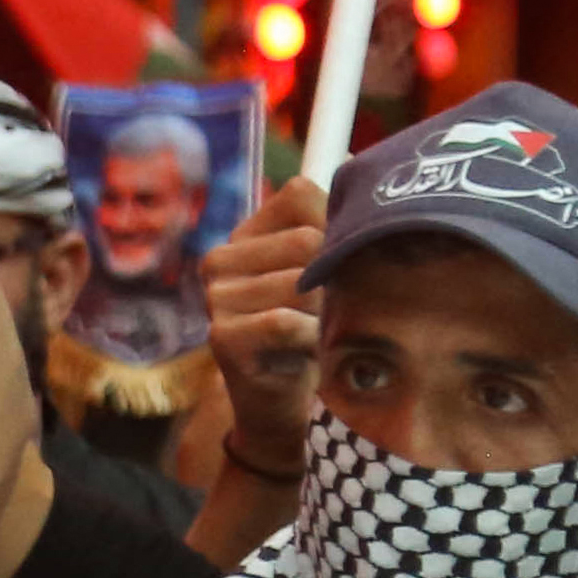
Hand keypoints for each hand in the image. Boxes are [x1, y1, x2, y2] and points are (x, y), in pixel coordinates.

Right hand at [205, 172, 328, 472]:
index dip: (341, 227)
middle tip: (349, 311)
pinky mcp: (221, 336)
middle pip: (309, 237)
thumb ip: (337, 225)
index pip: (303, 194)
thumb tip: (360, 164)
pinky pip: (286, 320)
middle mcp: (221, 259)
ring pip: (302, 279)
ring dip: (333, 312)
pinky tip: (316, 353)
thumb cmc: (317, 337)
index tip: (351, 266)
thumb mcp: (330, 275)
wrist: (288, 413)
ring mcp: (216, 297)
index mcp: (247, 235)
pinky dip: (314, 338)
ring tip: (332, 335)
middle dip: (342, 275)